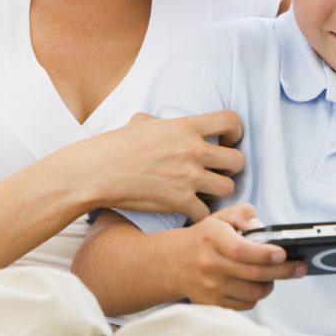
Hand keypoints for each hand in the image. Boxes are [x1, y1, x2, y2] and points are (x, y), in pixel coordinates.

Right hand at [65, 110, 244, 222]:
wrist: (98, 171)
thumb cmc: (115, 146)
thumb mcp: (140, 123)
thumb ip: (159, 122)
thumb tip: (158, 122)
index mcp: (186, 127)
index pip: (231, 121)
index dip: (235, 132)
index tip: (228, 140)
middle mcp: (193, 151)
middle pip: (237, 160)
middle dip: (231, 167)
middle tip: (218, 171)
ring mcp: (189, 177)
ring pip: (229, 187)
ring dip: (219, 191)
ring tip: (205, 191)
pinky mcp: (180, 201)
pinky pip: (207, 212)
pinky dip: (201, 214)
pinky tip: (191, 210)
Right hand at [163, 203, 305, 309]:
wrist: (174, 263)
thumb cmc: (204, 237)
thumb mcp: (220, 216)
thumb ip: (243, 214)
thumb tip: (260, 226)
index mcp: (212, 238)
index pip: (241, 250)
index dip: (265, 253)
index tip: (283, 253)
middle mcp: (210, 264)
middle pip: (254, 273)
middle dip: (283, 271)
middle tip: (300, 267)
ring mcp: (211, 287)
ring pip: (254, 292)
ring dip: (271, 283)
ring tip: (275, 273)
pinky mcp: (213, 304)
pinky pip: (246, 304)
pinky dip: (257, 295)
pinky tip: (256, 283)